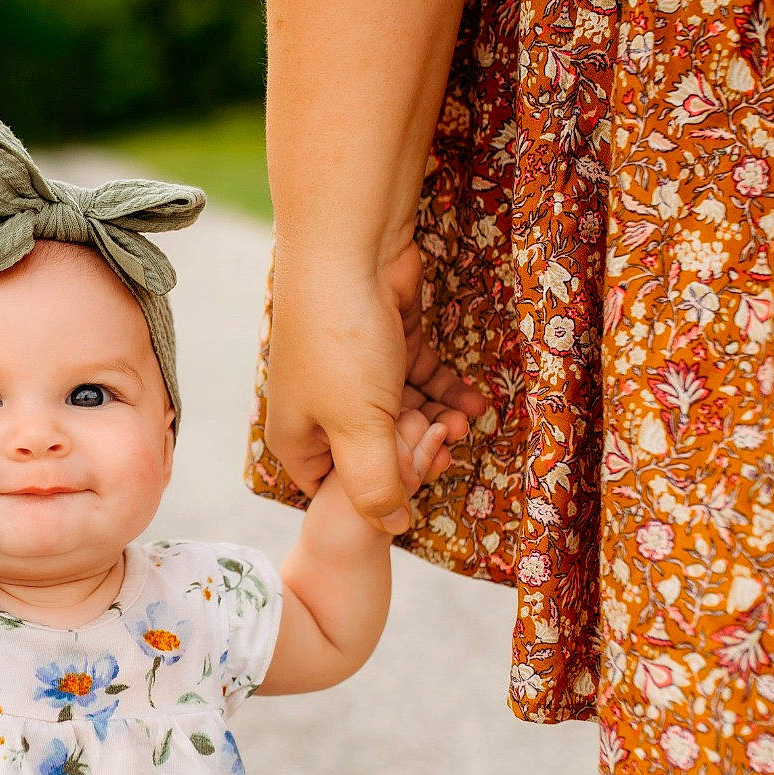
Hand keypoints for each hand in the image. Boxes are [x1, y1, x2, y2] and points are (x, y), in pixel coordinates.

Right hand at [265, 241, 486, 530]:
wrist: (350, 248)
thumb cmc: (343, 344)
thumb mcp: (360, 430)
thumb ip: (375, 485)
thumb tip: (392, 526)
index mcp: (299, 435)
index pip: (336, 488)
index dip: (378, 497)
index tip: (416, 490)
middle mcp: (321, 408)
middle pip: (375, 450)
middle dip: (417, 451)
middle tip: (450, 444)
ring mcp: (353, 374)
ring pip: (401, 414)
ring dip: (437, 421)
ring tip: (466, 421)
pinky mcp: (385, 343)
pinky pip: (417, 380)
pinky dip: (444, 391)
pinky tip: (474, 401)